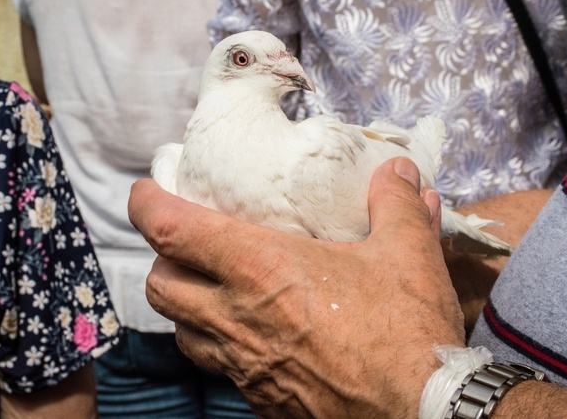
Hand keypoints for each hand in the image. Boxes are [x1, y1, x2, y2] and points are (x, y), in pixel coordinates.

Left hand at [129, 158, 464, 416]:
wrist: (420, 414)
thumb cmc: (407, 334)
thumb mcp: (408, 254)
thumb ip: (395, 204)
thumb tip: (397, 172)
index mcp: (260, 269)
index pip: (170, 230)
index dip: (146, 204)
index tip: (147, 190)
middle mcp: (237, 318)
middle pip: (160, 285)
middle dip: (162, 258)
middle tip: (187, 242)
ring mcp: (243, 365)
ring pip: (180, 330)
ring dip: (185, 304)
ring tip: (213, 287)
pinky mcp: (259, 398)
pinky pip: (217, 366)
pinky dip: (218, 343)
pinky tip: (253, 334)